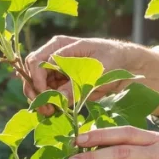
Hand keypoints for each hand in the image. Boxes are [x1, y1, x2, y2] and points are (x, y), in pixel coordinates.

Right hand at [23, 36, 137, 115]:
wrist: (126, 64)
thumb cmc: (113, 58)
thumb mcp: (96, 70)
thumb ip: (76, 84)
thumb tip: (57, 98)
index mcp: (60, 46)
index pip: (37, 61)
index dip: (36, 79)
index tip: (44, 95)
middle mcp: (54, 57)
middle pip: (31, 73)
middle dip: (34, 92)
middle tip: (44, 109)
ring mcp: (56, 71)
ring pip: (37, 86)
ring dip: (40, 100)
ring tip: (50, 113)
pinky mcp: (62, 83)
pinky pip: (48, 94)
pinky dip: (49, 104)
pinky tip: (55, 111)